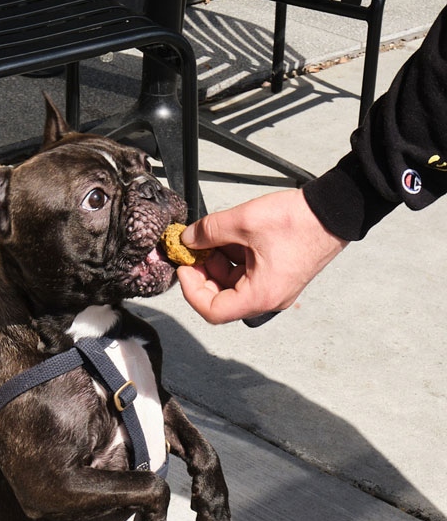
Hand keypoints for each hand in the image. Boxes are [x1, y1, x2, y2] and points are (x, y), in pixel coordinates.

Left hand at [175, 189, 348, 323]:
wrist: (335, 209)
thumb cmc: (299, 220)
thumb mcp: (244, 221)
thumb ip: (208, 231)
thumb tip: (187, 239)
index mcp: (261, 295)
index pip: (213, 311)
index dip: (191, 291)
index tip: (184, 267)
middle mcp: (269, 299)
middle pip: (221, 299)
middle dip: (203, 274)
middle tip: (194, 250)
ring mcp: (274, 288)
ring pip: (232, 284)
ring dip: (218, 263)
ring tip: (214, 237)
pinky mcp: (277, 275)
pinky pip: (246, 274)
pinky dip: (233, 258)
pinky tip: (229, 237)